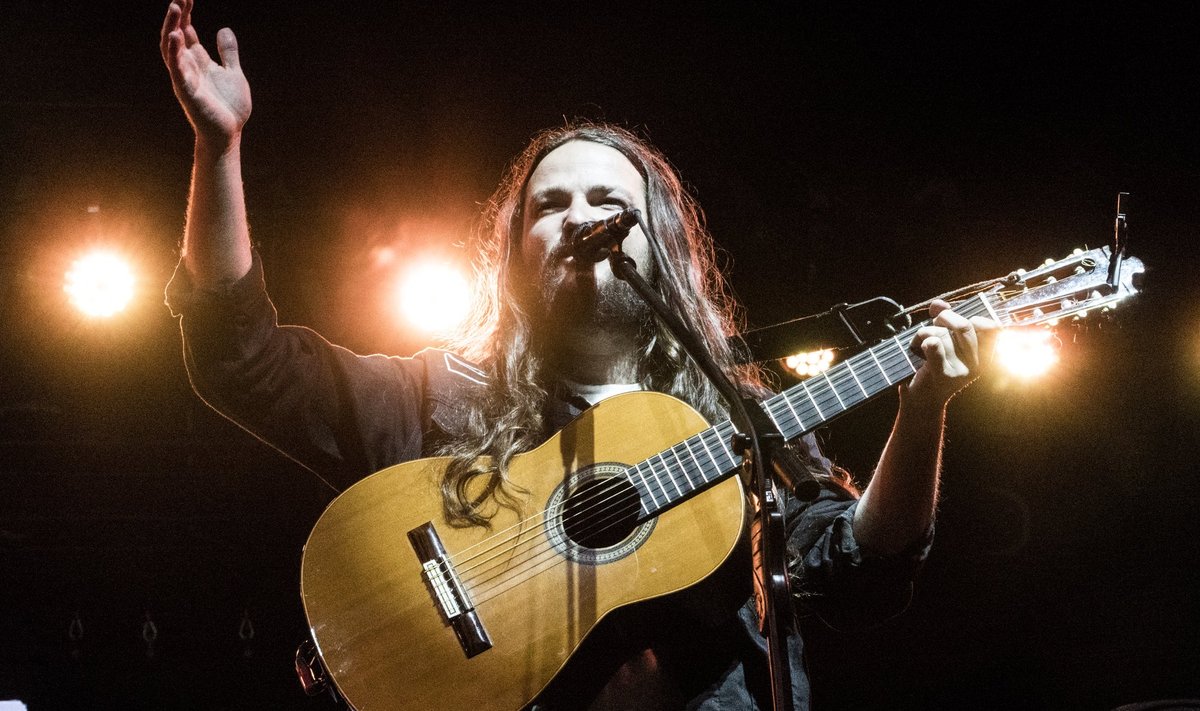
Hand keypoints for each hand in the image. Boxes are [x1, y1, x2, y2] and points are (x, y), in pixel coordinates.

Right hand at [160, 0, 250, 147]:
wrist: (229, 133)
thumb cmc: (229, 107)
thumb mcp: (233, 73)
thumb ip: (228, 52)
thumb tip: (224, 29)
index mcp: (198, 61)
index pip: (187, 31)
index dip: (186, 13)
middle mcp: (188, 66)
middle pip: (176, 34)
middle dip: (177, 15)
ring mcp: (185, 78)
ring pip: (171, 48)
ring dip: (171, 27)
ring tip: (175, 7)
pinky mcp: (187, 91)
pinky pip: (177, 69)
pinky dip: (175, 52)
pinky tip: (176, 36)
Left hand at [904, 299, 996, 408]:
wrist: (922, 398)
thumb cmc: (933, 365)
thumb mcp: (944, 339)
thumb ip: (945, 319)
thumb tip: (939, 304)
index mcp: (984, 355)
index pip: (991, 327)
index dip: (970, 316)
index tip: (953, 321)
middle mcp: (977, 364)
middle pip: (964, 326)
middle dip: (943, 318)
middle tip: (932, 325)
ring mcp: (962, 371)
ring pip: (943, 334)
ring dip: (923, 333)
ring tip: (918, 343)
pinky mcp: (944, 375)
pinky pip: (936, 346)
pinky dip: (923, 341)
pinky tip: (917, 347)